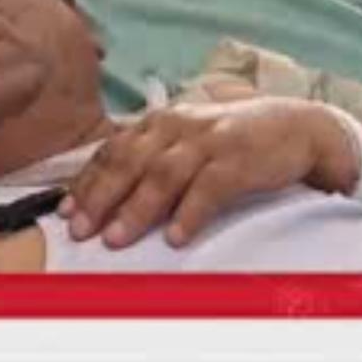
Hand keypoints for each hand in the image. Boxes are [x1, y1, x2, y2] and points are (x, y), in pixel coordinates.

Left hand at [59, 97, 358, 248]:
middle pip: (129, 162)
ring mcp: (209, 140)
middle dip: (100, 198)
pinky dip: (190, 212)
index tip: (65, 211)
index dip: (86, 181)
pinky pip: (209, 187)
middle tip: (80, 230)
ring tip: (116, 239)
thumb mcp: (186, 141)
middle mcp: (178, 126)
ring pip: (163, 174)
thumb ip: (149, 160)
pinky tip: (175, 236)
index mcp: (159, 123)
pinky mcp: (239, 157)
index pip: (113, 151)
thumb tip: (104, 196)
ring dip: (137, 209)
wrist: (297, 127)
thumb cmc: (231, 141)